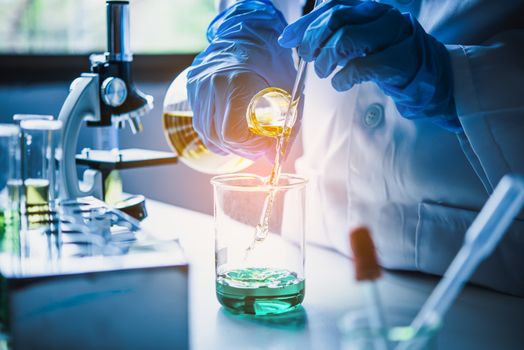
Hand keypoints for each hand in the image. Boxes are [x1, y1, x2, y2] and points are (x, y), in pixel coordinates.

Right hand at [187, 0, 296, 159]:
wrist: (249, 35)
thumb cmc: (272, 63)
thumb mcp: (288, 94)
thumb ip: (283, 129)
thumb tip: (272, 158)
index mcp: (237, 83)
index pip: (233, 133)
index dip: (249, 147)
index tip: (264, 148)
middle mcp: (212, 84)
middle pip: (218, 137)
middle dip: (241, 148)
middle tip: (258, 148)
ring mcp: (198, 86)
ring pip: (206, 133)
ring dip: (227, 144)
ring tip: (246, 141)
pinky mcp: (192, 87)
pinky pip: (200, 122)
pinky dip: (215, 134)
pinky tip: (229, 133)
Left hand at [279, 0, 459, 131]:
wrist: (431, 77)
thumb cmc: (388, 57)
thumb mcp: (359, 42)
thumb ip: (330, 36)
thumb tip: (290, 39)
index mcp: (371, 7)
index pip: (332, 5)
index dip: (306, 22)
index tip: (288, 40)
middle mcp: (383, 15)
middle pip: (336, 18)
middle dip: (314, 40)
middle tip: (310, 58)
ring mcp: (394, 36)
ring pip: (346, 39)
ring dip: (326, 59)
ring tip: (325, 72)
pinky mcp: (400, 61)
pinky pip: (361, 66)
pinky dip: (343, 78)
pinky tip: (340, 84)